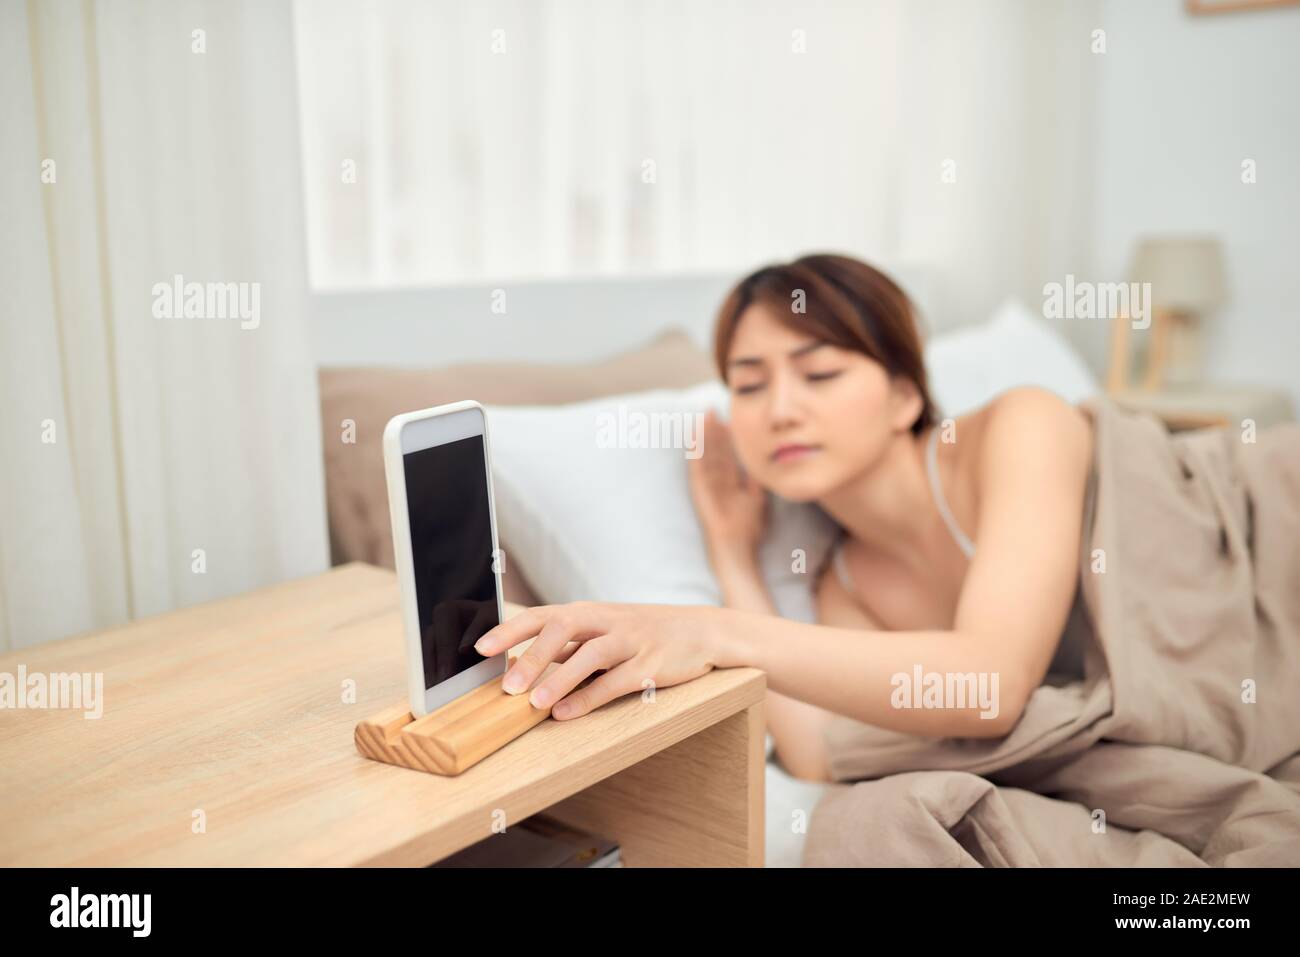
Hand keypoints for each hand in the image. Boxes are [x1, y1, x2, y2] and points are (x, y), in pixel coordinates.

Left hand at [473, 601, 723, 719]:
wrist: (702, 631)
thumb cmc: (643, 633)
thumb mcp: (602, 631)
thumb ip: (567, 647)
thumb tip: (520, 663)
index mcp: (590, 612)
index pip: (543, 615)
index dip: (511, 630)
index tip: (481, 649)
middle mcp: (608, 621)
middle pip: (564, 627)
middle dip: (532, 655)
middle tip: (507, 686)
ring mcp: (632, 641)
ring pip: (591, 654)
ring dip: (559, 679)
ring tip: (532, 704)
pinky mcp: (652, 664)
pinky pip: (617, 681)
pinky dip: (589, 698)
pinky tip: (566, 713)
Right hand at [687, 409, 767, 558]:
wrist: (737, 552)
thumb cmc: (748, 532)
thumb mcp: (757, 501)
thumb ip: (756, 483)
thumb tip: (759, 463)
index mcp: (729, 485)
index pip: (727, 457)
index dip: (727, 439)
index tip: (728, 419)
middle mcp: (716, 484)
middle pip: (715, 453)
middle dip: (714, 432)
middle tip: (712, 410)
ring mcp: (707, 488)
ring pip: (705, 457)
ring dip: (704, 436)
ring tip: (704, 416)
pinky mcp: (700, 493)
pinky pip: (697, 470)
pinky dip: (695, 453)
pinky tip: (695, 438)